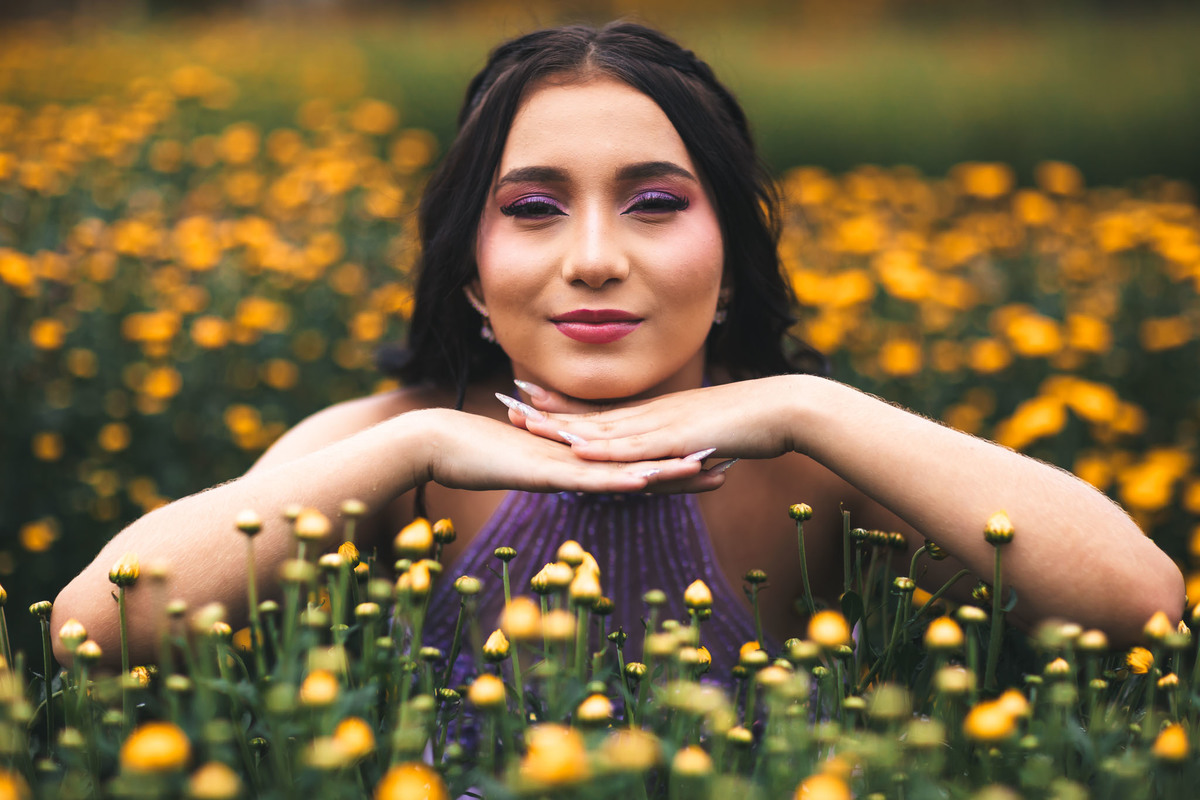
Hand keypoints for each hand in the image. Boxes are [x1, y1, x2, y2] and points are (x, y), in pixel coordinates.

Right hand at [409, 408, 709, 493]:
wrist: (431, 442)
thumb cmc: (467, 456)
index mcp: (573, 453)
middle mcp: (575, 453)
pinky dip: (621, 479)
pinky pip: (588, 477)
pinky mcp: (542, 470)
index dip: (667, 456)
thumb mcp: (516, 468)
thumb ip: (541, 469)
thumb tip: (560, 476)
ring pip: (624, 465)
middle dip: (684, 460)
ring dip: (667, 468)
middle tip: (730, 459)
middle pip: (639, 457)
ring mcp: (560, 459)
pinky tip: (650, 481)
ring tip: (710, 470)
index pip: (630, 456)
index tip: (704, 456)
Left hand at [502, 375, 801, 467]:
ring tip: (526, 424)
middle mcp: (652, 415)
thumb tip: (664, 465)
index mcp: (655, 414)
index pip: (599, 412)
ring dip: (564, 428)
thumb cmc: (751, 425)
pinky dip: (605, 449)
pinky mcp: (680, 439)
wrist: (784, 409)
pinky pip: (636, 448)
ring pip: (604, 429)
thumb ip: (679, 451)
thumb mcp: (705, 439)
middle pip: (591, 415)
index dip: (562, 405)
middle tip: (507, 401)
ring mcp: (663, 424)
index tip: (528, 396)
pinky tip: (579, 450)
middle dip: (548, 411)